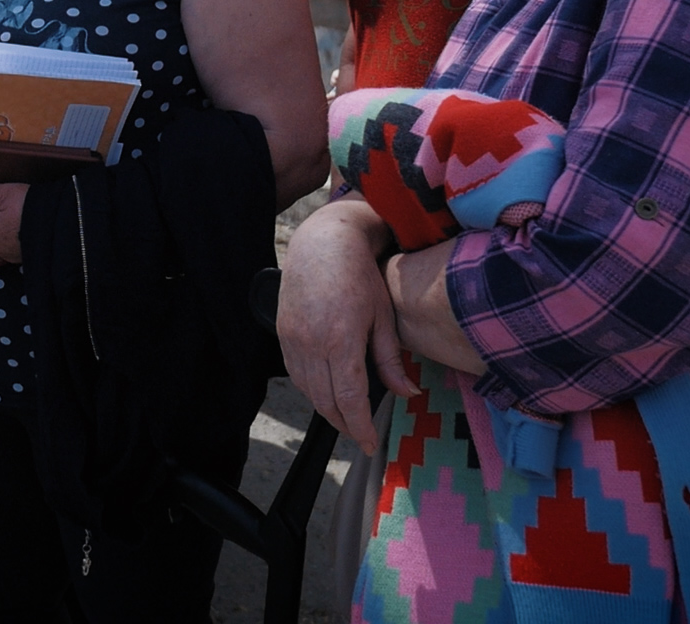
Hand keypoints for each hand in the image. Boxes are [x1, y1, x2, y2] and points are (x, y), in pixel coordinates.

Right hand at [276, 198, 417, 454]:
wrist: (323, 243)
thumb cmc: (360, 275)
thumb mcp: (384, 316)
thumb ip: (391, 359)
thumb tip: (407, 393)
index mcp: (341, 340)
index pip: (349, 399)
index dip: (360, 427)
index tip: (371, 444)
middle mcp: (311, 343)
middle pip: (325, 402)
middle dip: (345, 424)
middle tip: (362, 436)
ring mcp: (293, 339)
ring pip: (307, 391)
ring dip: (327, 409)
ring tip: (347, 416)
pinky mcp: (282, 333)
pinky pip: (295, 373)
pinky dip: (311, 389)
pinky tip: (327, 390)